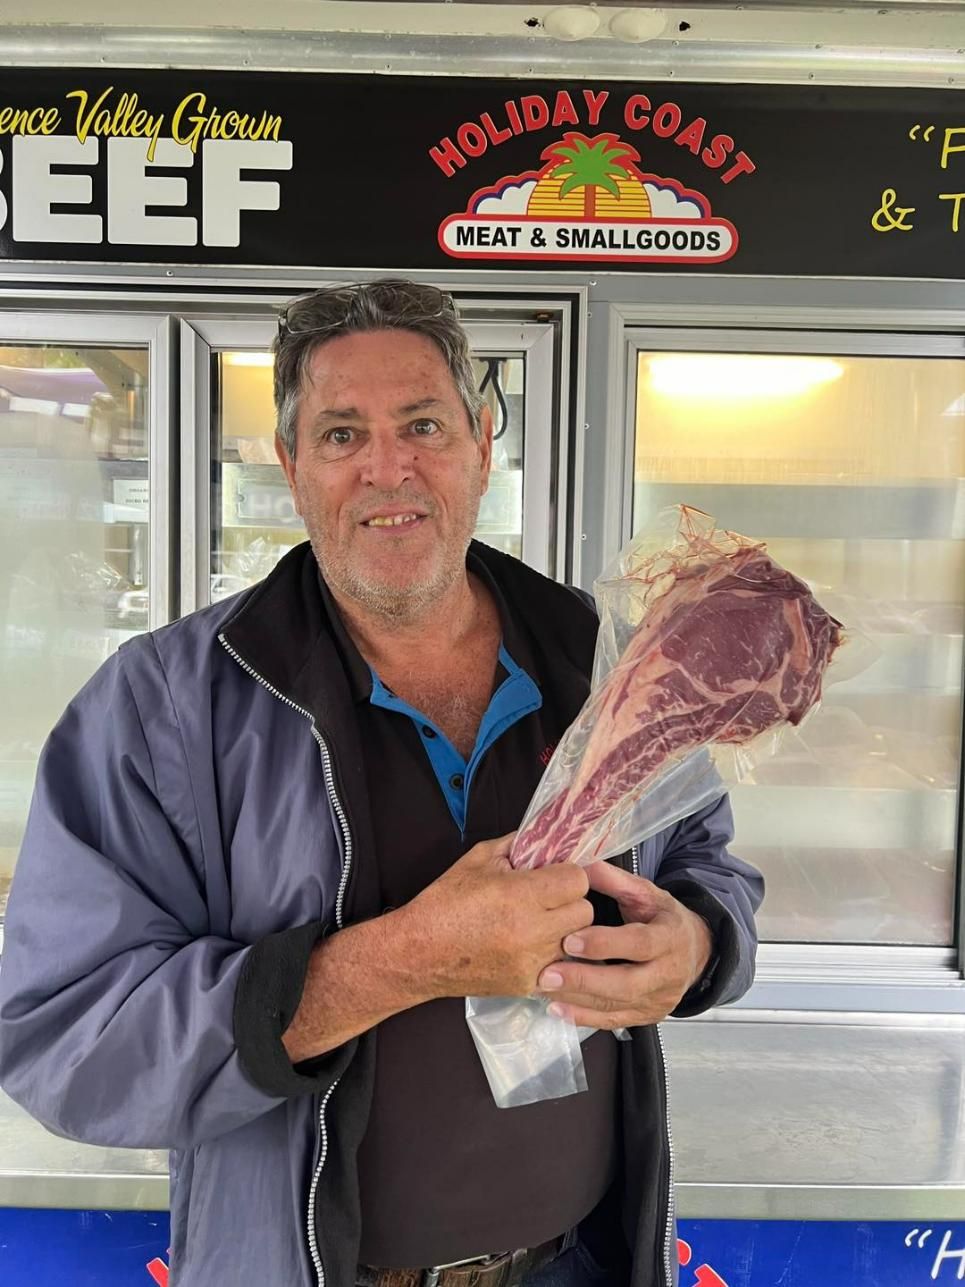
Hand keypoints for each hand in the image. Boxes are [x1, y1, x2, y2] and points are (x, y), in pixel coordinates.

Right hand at [400, 834, 593, 999]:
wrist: (418, 954)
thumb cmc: (444, 903)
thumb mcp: (478, 860)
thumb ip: (516, 845)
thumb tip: (545, 837)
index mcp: (520, 894)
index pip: (578, 880)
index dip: (568, 874)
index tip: (554, 875)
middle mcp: (532, 930)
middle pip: (584, 911)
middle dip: (570, 901)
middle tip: (548, 899)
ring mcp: (533, 961)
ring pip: (577, 941)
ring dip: (564, 930)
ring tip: (538, 924)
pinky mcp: (529, 984)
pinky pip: (561, 966)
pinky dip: (552, 955)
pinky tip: (531, 947)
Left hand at [535, 861, 713, 1029]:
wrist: (694, 952)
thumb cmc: (663, 919)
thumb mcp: (647, 893)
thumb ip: (615, 881)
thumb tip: (580, 869)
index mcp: (670, 937)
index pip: (639, 944)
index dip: (605, 944)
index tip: (570, 940)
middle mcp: (668, 974)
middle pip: (627, 984)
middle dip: (585, 980)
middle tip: (548, 974)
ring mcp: (658, 1000)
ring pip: (616, 1006)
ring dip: (577, 1000)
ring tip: (544, 988)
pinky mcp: (646, 1017)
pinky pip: (613, 1022)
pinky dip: (583, 1018)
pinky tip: (557, 1008)